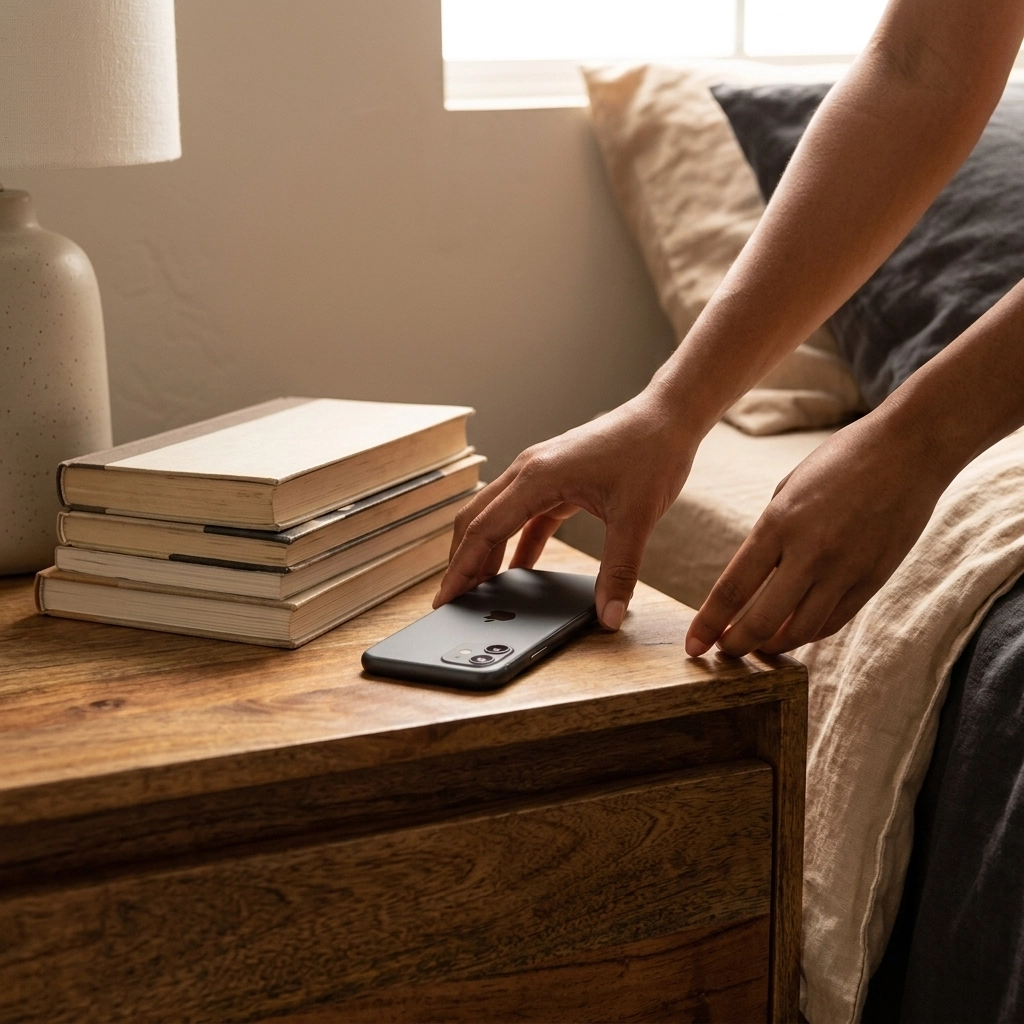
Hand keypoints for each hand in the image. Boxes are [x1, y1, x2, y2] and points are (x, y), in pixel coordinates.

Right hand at [433, 386, 698, 628]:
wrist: (668, 416)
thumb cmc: (652, 453)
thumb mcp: (636, 518)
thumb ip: (619, 571)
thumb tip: (608, 614)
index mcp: (537, 477)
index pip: (483, 530)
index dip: (461, 569)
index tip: (446, 599)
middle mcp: (528, 471)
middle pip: (476, 520)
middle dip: (460, 562)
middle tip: (452, 601)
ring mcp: (539, 472)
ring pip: (495, 516)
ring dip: (484, 552)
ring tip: (478, 590)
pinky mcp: (555, 477)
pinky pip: (523, 515)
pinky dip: (514, 543)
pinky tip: (517, 571)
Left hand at [685, 407, 949, 656]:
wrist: (909, 450)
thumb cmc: (839, 462)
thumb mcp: (788, 491)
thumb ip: (769, 537)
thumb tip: (750, 580)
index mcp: (779, 524)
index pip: (732, 589)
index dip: (708, 624)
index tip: (693, 645)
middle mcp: (810, 553)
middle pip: (763, 621)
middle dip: (737, 645)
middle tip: (723, 655)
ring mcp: (845, 570)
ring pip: (801, 631)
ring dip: (774, 645)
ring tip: (757, 648)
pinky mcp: (873, 579)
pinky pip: (834, 620)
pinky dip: (809, 633)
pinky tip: (793, 633)